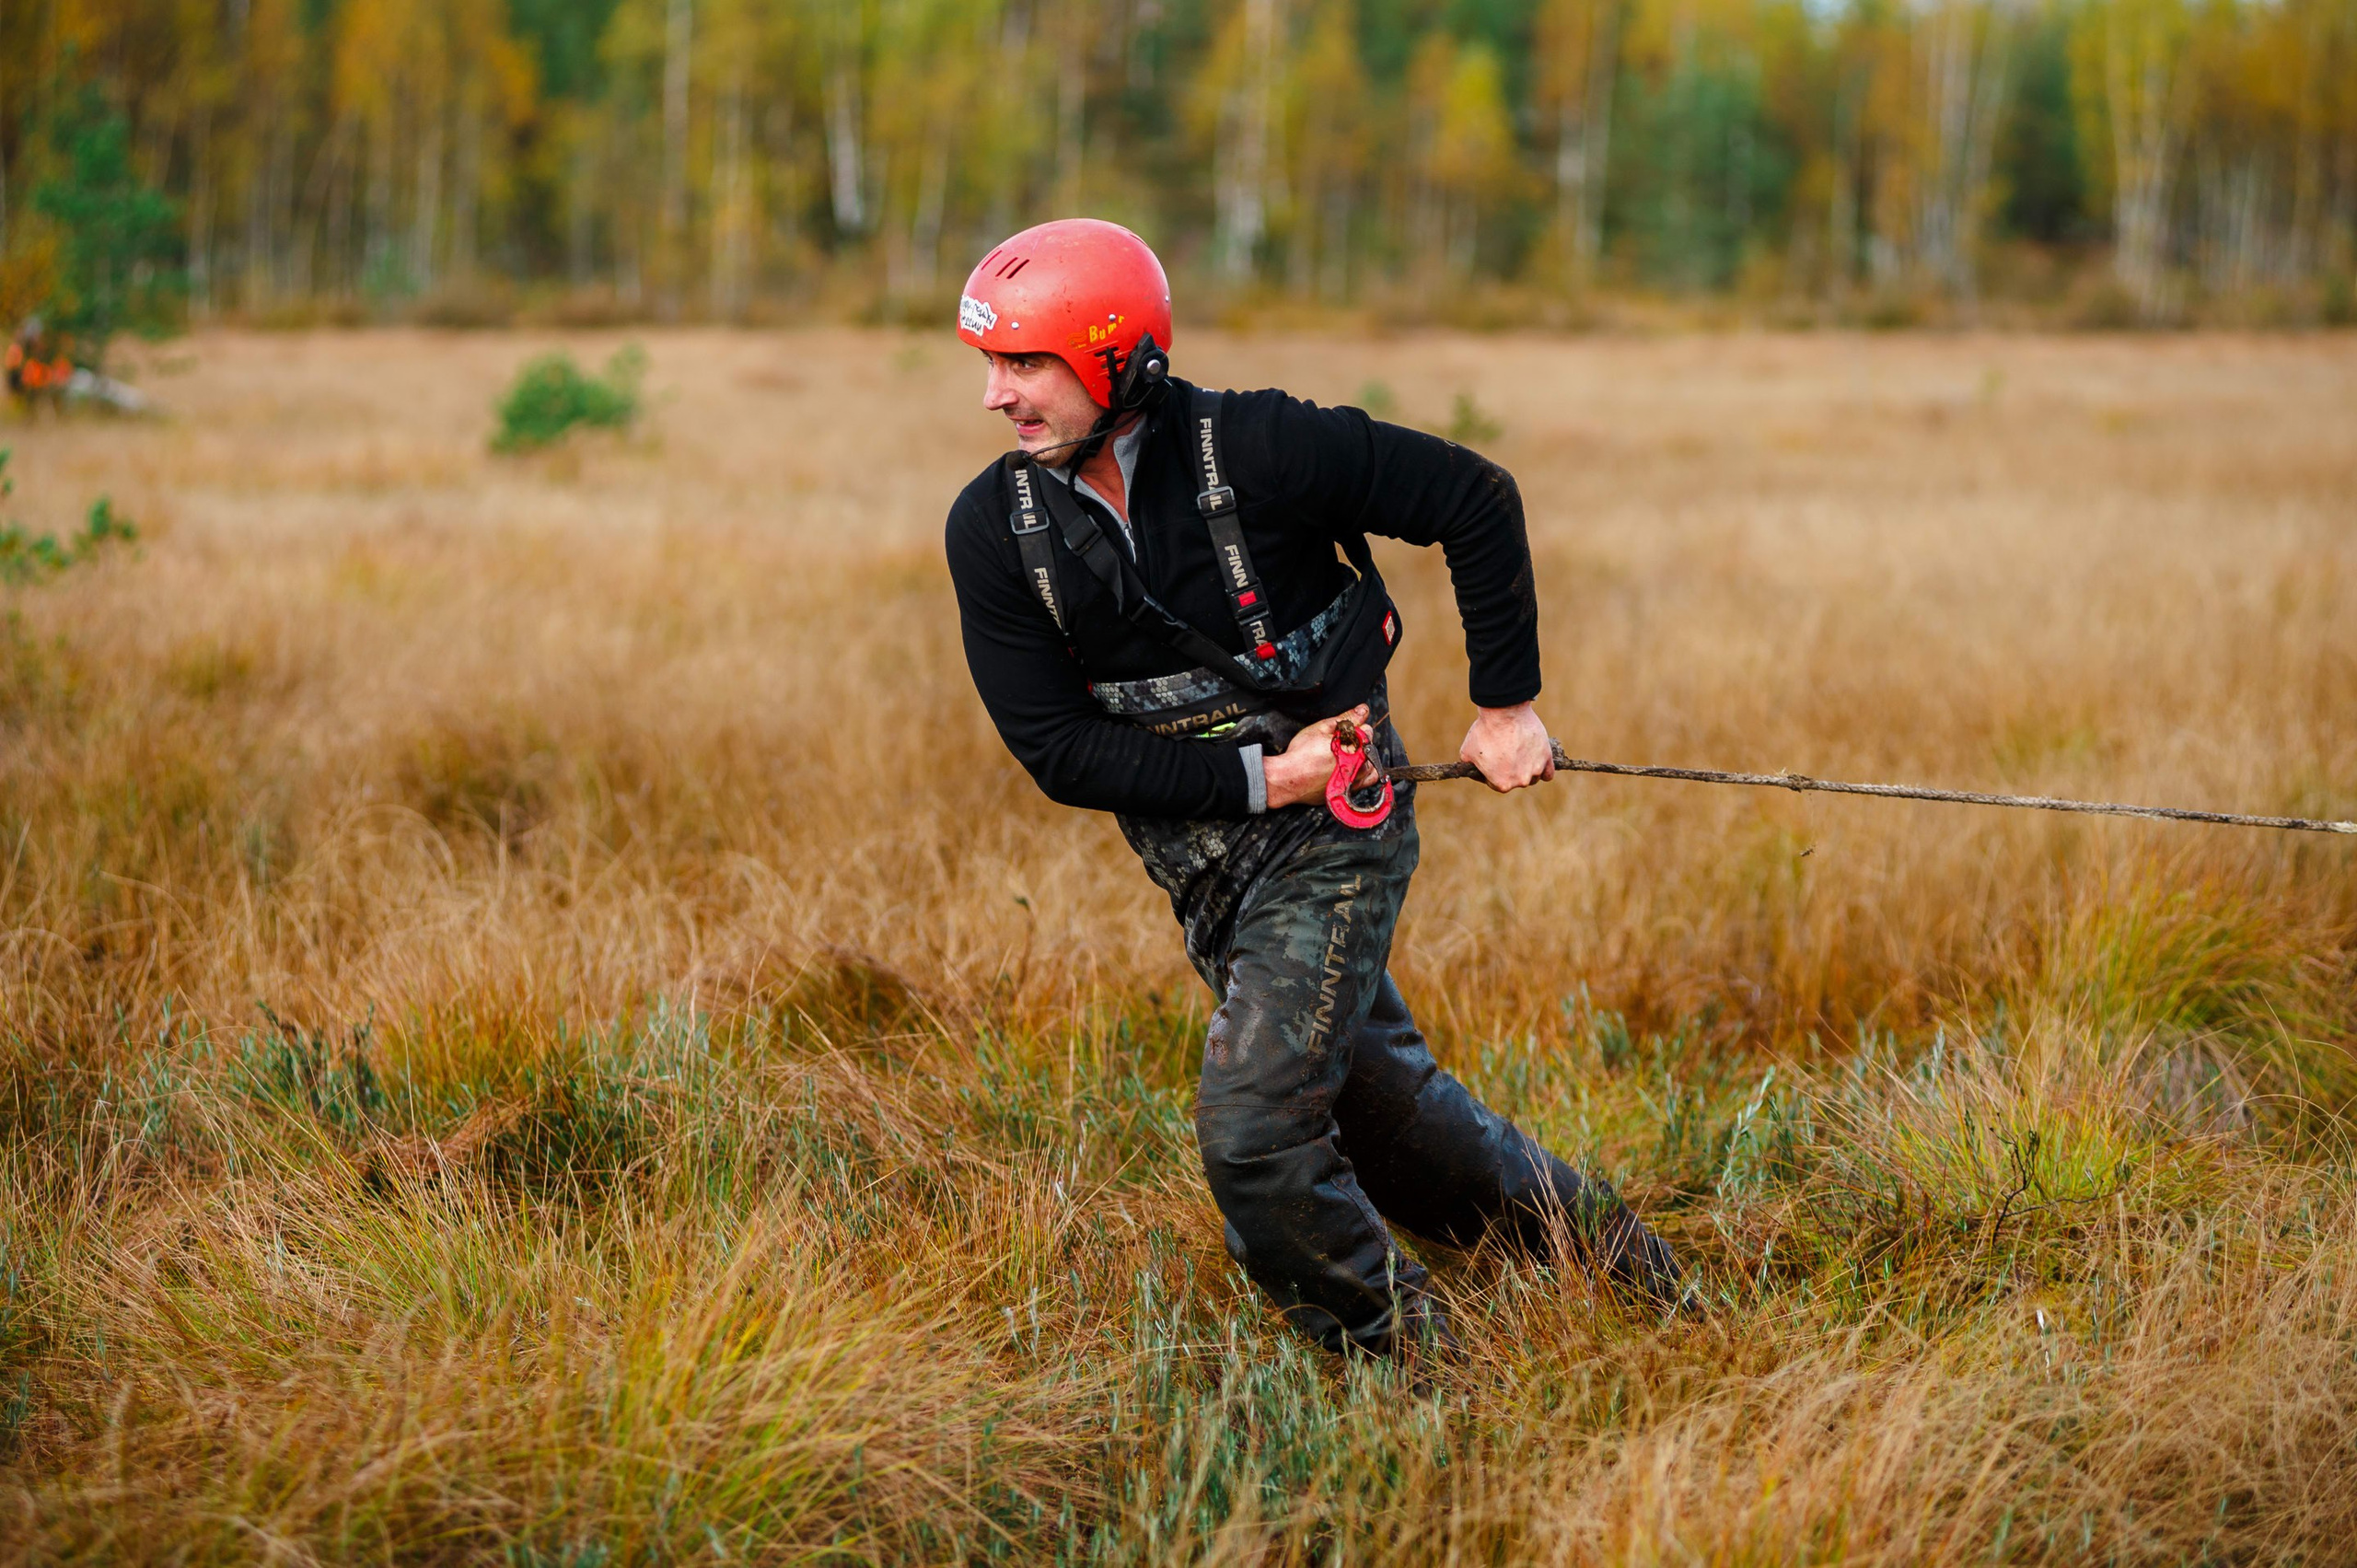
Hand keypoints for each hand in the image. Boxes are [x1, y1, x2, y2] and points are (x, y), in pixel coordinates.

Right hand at [1262, 704, 1377, 810]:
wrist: (1288, 779)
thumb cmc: (1302, 754)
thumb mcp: (1322, 729)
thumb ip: (1346, 719)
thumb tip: (1362, 710)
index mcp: (1356, 748)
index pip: (1368, 732)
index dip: (1355, 728)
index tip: (1343, 732)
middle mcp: (1359, 767)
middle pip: (1370, 750)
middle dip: (1358, 744)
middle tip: (1340, 744)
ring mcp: (1354, 782)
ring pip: (1369, 768)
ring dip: (1361, 761)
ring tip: (1343, 758)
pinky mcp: (1347, 793)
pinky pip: (1361, 784)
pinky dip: (1357, 776)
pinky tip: (1343, 771)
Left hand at [1459, 702, 1555, 791]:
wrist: (1504, 712)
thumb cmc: (1485, 731)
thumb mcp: (1467, 752)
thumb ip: (1471, 766)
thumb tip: (1474, 769)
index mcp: (1502, 784)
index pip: (1496, 783)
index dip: (1492, 771)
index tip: (1493, 760)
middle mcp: (1520, 781)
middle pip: (1516, 779)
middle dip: (1510, 769)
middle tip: (1506, 752)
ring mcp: (1535, 769)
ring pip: (1533, 776)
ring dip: (1527, 768)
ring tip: (1519, 752)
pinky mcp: (1547, 756)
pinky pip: (1548, 772)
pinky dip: (1544, 769)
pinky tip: (1537, 762)